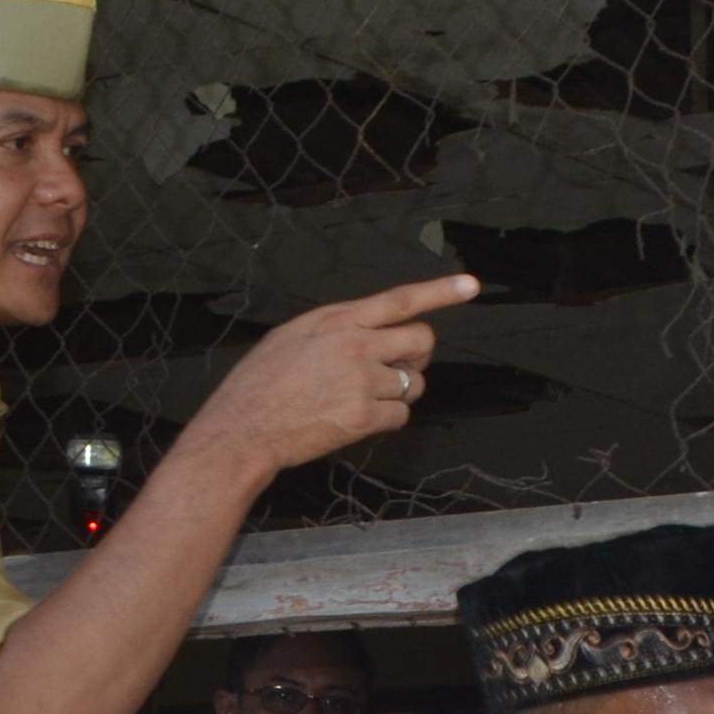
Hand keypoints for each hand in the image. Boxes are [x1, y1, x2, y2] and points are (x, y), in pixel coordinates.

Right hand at [178, 275, 482, 483]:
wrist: (242, 428)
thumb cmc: (259, 384)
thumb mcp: (293, 335)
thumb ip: (336, 327)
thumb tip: (368, 329)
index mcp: (337, 320)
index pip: (400, 300)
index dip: (440, 291)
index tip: (470, 285)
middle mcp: (356, 345)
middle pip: (421, 341)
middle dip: (416, 356)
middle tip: (396, 367)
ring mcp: (362, 381)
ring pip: (413, 383)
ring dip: (399, 391)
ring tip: (361, 398)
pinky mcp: (364, 416)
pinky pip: (401, 414)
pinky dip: (386, 419)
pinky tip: (356, 419)